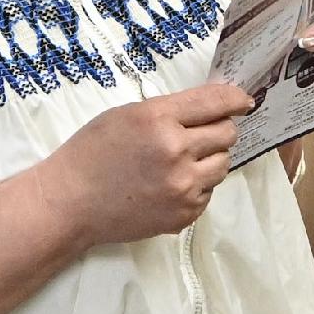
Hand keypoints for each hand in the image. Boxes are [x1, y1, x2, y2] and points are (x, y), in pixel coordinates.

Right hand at [41, 81, 250, 246]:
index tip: (243, 101)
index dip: (235, 99)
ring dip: (209, 160)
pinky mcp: (184, 214)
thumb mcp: (126, 115)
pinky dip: (196, 186)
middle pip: (227, 134)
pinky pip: (208, 192)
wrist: (70, 203)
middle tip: (196, 135)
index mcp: (159, 119)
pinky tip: (168, 185)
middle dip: (217, 131)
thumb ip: (170, 110)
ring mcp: (183, 187)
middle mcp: (176, 151)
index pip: (215, 102)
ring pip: (223, 165)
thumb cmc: (92, 152)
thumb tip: (214, 105)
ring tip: (179, 163)